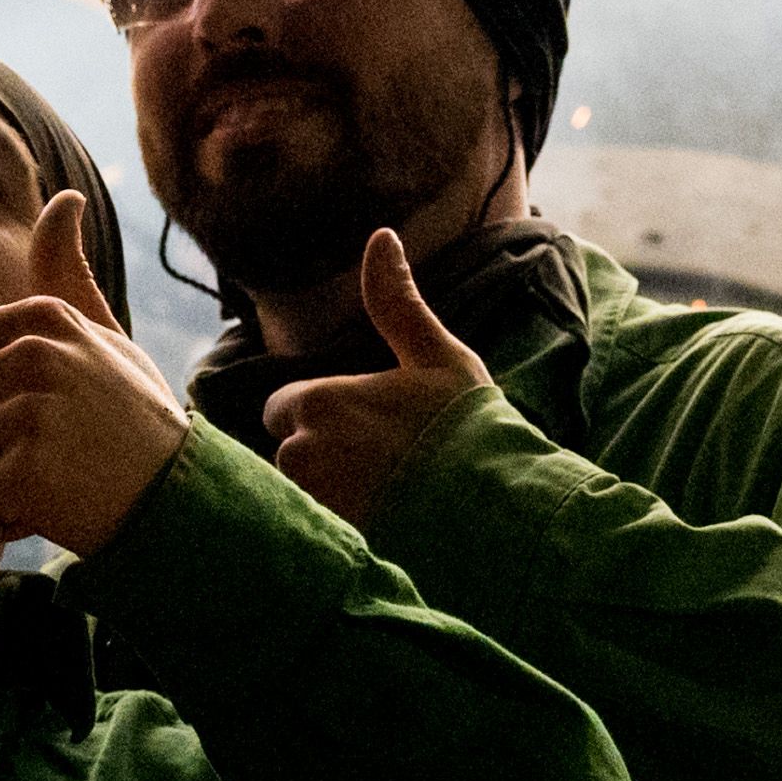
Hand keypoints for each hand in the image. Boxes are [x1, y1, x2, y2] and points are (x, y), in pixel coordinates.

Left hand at [0, 193, 188, 555]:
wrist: (184, 498)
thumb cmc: (132, 418)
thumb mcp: (102, 336)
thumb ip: (66, 273)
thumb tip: (63, 198)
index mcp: (41, 318)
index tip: (9, 413)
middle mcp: (33, 356)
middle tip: (19, 459)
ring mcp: (31, 413)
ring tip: (28, 486)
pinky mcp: (29, 473)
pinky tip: (33, 515)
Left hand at [257, 230, 494, 523]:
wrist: (497, 510)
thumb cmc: (467, 427)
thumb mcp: (436, 355)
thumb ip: (396, 302)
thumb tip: (381, 235)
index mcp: (315, 402)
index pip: (284, 407)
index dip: (323, 415)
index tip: (368, 427)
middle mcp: (298, 454)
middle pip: (290, 452)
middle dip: (324, 457)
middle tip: (386, 464)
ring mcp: (310, 504)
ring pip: (301, 493)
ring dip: (331, 494)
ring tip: (388, 498)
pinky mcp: (326, 545)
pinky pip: (317, 532)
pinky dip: (341, 530)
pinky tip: (384, 528)